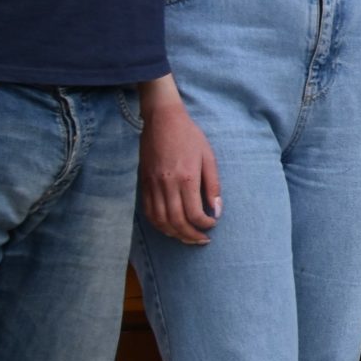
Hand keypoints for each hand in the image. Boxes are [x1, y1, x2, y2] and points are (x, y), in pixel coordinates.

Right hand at [140, 87, 220, 244]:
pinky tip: (170, 228)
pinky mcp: (144, 184)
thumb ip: (213, 185)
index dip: (204, 224)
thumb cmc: (189, 136)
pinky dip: (159, 224)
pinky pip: (148, 212)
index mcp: (186, 178)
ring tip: (187, 238)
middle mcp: (167, 185)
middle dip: (190, 236)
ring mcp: (152, 185)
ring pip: (160, 221)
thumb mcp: (208, 157)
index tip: (212, 225)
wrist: (162, 120)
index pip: (193, 213)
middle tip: (202, 240)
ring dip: (174, 234)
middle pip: (176, 222)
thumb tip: (217, 210)